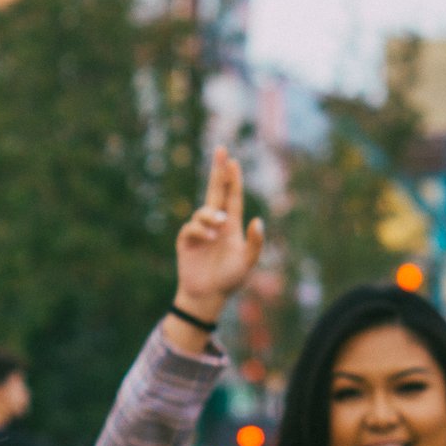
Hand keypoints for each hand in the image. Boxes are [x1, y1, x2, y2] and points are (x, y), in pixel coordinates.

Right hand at [170, 147, 265, 334]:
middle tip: (221, 149)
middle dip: (218, 170)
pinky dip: (200, 229)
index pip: (233, 196)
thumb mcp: (248, 262)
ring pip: (204, 210)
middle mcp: (216, 223)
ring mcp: (200, 231)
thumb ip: (255, 243)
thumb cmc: (230, 280)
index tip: (233, 160)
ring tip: (219, 227)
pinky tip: (209, 238)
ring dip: (211, 214)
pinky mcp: (186, 240)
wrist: (207, 296)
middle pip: (216, 191)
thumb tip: (259, 221)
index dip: (233, 179)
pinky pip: (191, 227)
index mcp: (232, 225)